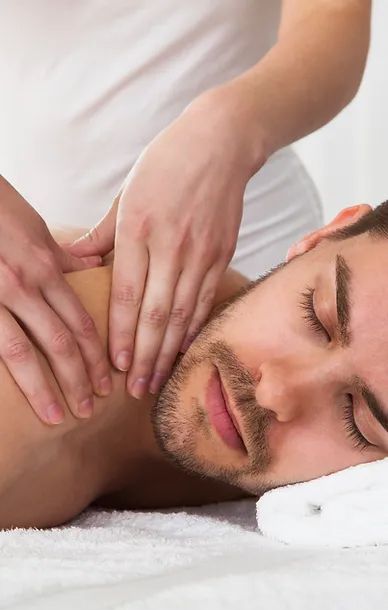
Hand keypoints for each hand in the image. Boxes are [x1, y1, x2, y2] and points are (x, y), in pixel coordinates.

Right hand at [0, 176, 111, 423]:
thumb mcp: (34, 227)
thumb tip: (92, 267)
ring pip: (23, 353)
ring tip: (55, 417)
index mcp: (46, 267)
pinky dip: (6, 374)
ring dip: (42, 389)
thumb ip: (63, 255)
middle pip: (60, 343)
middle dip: (77, 380)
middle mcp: (24, 285)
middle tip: (88, 410)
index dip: (96, 356)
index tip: (107, 382)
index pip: (81, 322)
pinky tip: (12, 398)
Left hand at [69, 87, 262, 397]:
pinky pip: (206, 300)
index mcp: (138, 228)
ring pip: (183, 313)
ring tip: (157, 380)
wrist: (221, 143)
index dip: (120, 333)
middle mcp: (171, 245)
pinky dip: (194, 329)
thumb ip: (101, 234)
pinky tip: (185, 351)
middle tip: (135, 388)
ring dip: (169, 352)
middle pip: (156, 313)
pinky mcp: (223, 254)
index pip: (126, 293)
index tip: (115, 365)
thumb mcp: (125, 193)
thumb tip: (76, 262)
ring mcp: (201, 252)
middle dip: (145, 355)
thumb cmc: (166, 164)